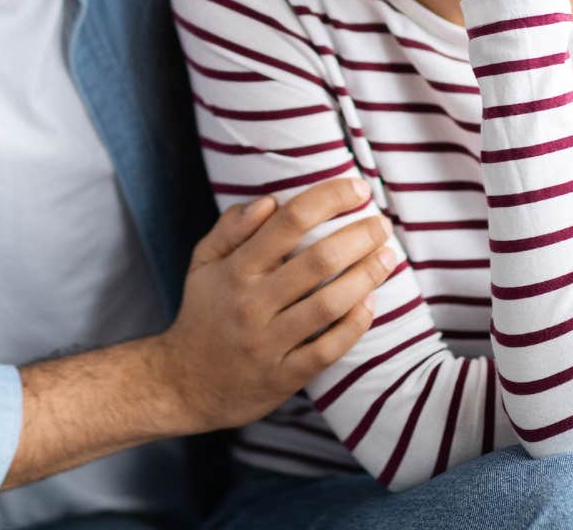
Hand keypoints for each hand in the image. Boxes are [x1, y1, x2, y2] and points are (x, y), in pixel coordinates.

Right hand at [152, 177, 395, 433]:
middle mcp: (251, 303)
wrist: (184, 384)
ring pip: (328, 304)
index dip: (329, 198)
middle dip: (359, 236)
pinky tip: (370, 303)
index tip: (357, 188)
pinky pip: (327, 349)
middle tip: (382, 224)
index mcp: (235, 270)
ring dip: (366, 276)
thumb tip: (270, 200)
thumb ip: (232, 227)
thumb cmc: (203, 312)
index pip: (288, 221)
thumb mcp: (203, 263)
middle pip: (317, 261)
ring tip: (388, 257)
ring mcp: (268, 342)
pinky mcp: (283, 376)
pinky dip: (354, 325)